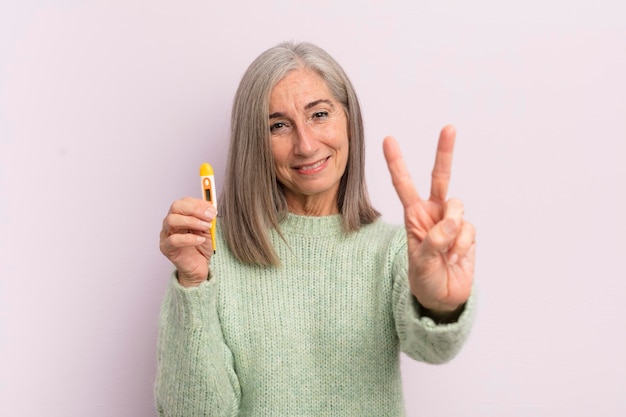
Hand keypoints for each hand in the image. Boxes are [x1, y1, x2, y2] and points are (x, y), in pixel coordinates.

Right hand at [159, 197, 216, 286]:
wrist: (199, 267)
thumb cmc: (201, 247)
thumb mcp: (207, 229)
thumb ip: (207, 218)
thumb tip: (211, 207)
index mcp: (180, 215)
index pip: (184, 202)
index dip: (198, 203)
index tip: (212, 209)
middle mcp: (170, 223)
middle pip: (175, 207)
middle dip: (195, 209)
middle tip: (210, 216)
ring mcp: (166, 235)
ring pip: (172, 220)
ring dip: (192, 221)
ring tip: (206, 227)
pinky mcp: (167, 248)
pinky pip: (174, 240)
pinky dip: (189, 238)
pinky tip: (200, 239)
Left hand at [383, 125, 474, 316]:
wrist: (444, 297)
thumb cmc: (424, 279)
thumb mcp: (420, 263)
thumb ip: (433, 242)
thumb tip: (452, 222)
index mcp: (414, 216)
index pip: (404, 185)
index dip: (397, 163)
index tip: (388, 140)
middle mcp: (433, 213)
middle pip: (440, 177)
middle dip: (444, 152)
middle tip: (449, 127)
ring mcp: (452, 221)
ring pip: (457, 207)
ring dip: (452, 231)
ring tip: (445, 253)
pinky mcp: (468, 232)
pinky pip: (469, 230)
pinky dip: (462, 246)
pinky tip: (456, 258)